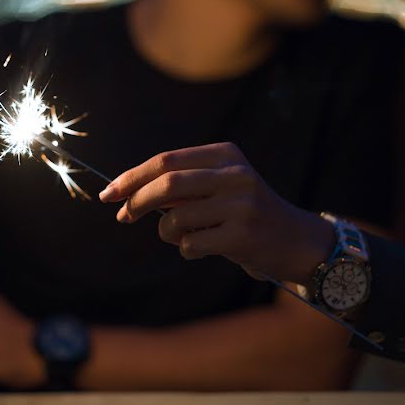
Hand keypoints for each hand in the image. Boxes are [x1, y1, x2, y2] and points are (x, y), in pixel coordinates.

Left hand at [99, 142, 333, 282]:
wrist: (295, 239)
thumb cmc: (244, 212)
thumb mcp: (218, 187)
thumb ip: (180, 187)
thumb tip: (125, 196)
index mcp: (225, 154)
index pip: (166, 160)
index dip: (132, 177)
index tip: (109, 192)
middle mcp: (234, 174)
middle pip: (167, 183)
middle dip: (136, 201)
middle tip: (123, 216)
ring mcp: (240, 204)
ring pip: (176, 219)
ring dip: (167, 233)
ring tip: (183, 237)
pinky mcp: (242, 235)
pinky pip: (191, 244)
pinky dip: (186, 250)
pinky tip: (204, 249)